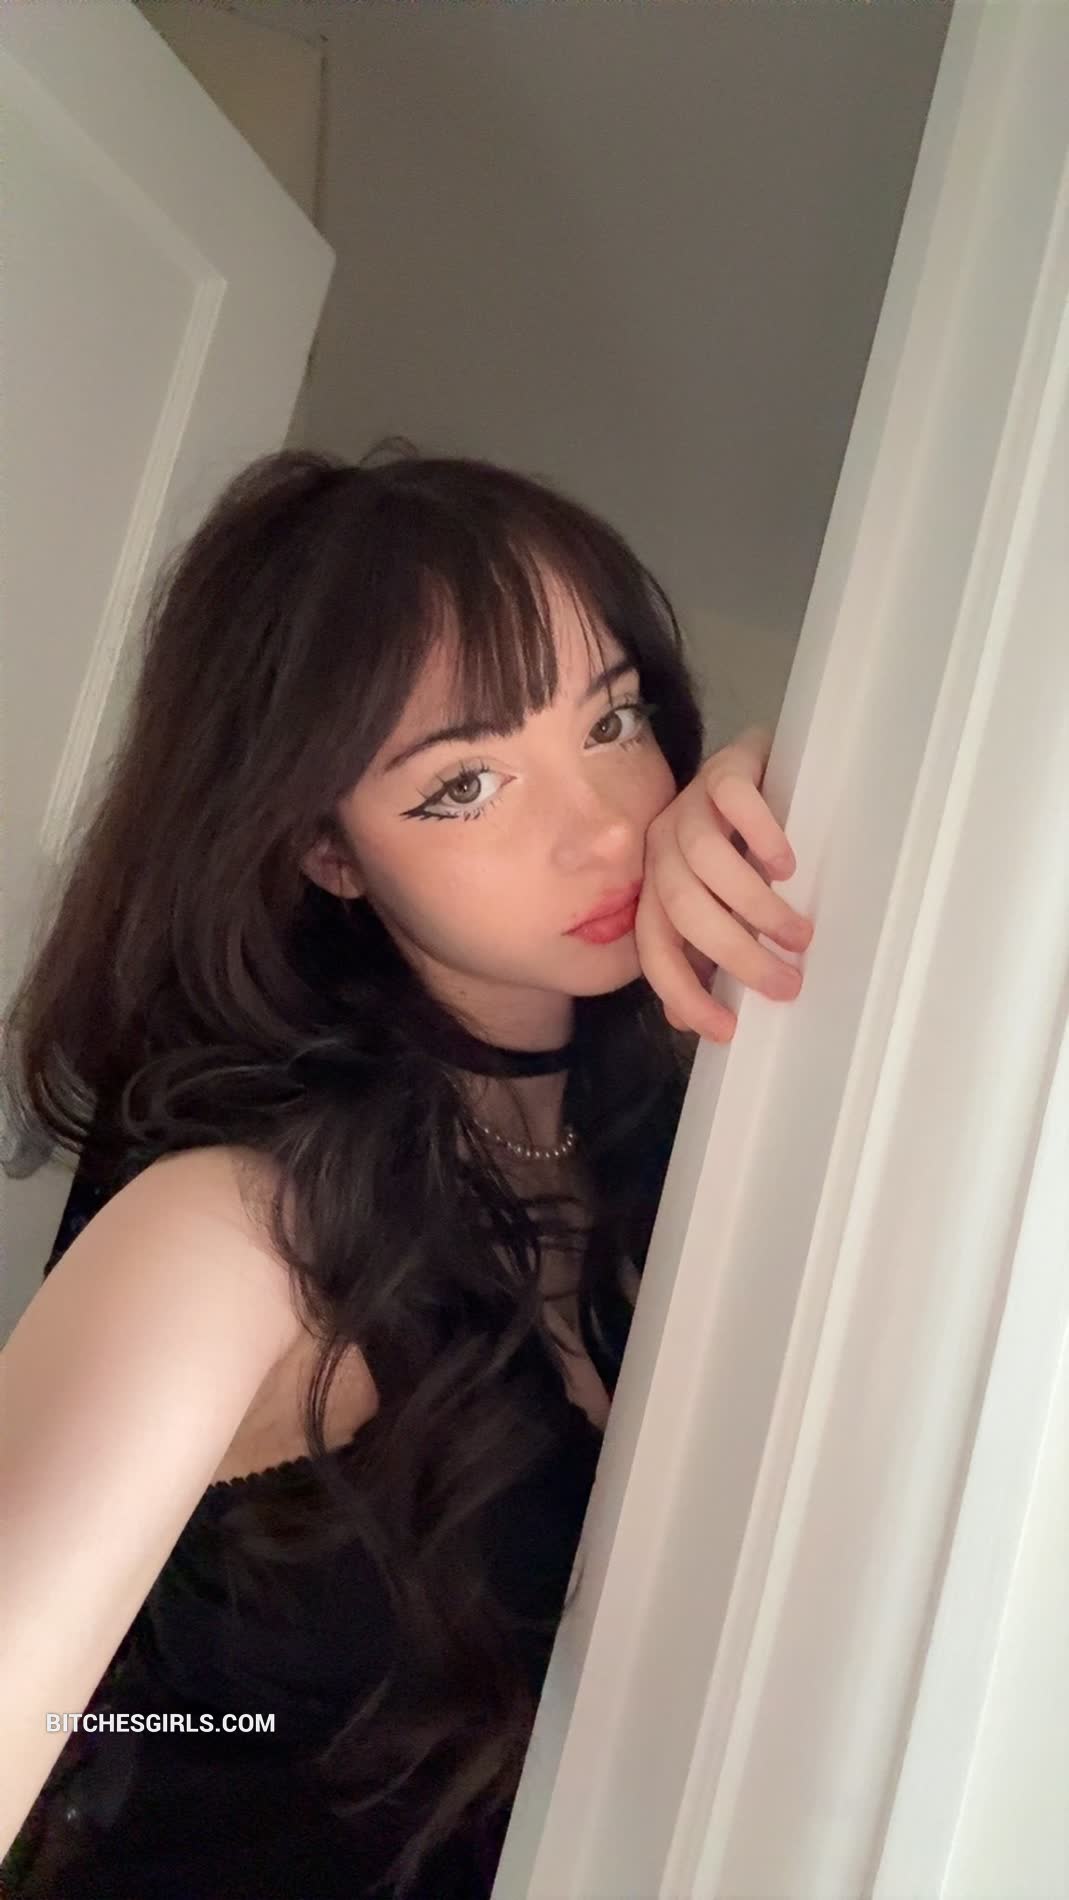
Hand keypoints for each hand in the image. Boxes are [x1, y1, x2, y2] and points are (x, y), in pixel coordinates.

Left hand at [636, 725, 813, 1041]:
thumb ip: (703, 956)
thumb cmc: (741, 849)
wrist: (760, 767)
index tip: (727, 1028)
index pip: (655, 948)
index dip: (684, 992)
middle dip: (735, 953)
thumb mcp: (722, 907)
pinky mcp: (724, 768)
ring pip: (706, 859)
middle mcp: (663, 848)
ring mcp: (689, 805)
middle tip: (786, 982)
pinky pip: (731, 799)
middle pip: (683, 907)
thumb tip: (688, 1022)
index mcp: (656, 888)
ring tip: (800, 934)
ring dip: (756, 906)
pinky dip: (759, 834)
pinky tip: (787, 864)